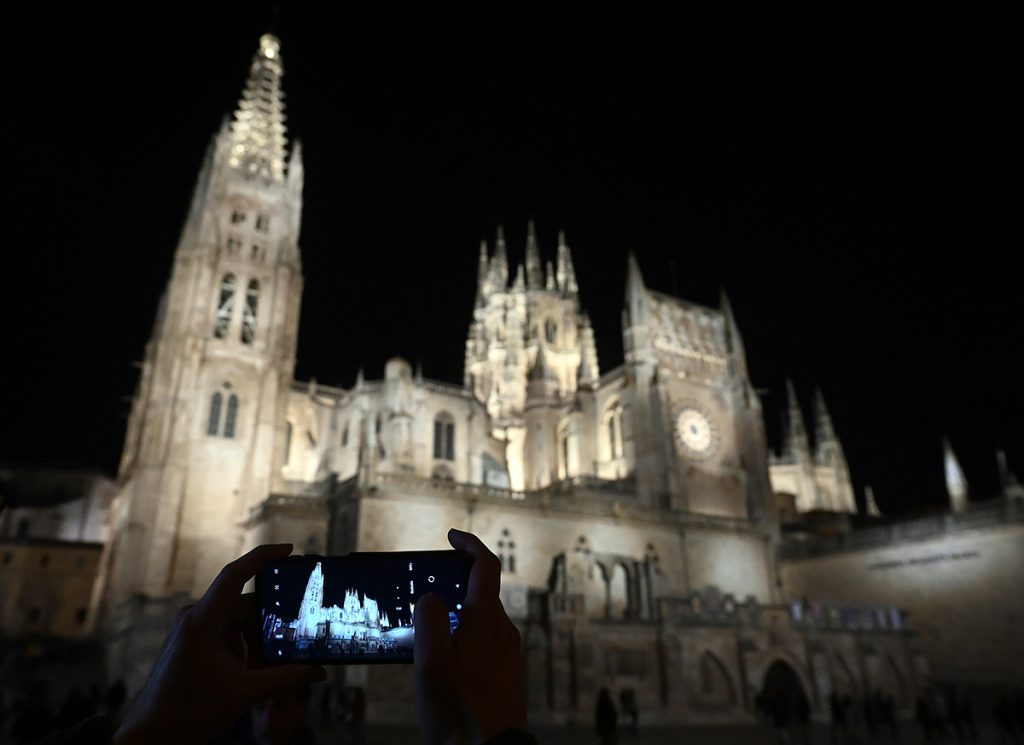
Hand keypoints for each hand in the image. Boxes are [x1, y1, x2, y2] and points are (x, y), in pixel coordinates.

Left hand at [113, 544, 326, 743]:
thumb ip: (286, 679)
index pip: (234, 575)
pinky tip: (262, 667)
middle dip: (274, 620)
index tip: (288, 549)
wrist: (151, 736)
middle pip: (246, 606)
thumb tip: (319, 671)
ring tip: (281, 659)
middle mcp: (196, 619)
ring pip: (241, 623)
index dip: (262, 557)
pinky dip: (249, 648)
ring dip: (261, 639)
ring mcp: (195, 630)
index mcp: (202, 622)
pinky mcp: (197, 643)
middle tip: (302, 628)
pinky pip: (231, 635)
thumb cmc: (187, 714)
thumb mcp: (244, 694)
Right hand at [414, 528, 526, 744]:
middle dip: (456, 584)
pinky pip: (486, 641)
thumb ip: (429, 619)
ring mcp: (509, 652)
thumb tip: (432, 597)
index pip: (485, 566)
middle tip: (428, 589)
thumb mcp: (430, 661)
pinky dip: (466, 636)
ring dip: (459, 613)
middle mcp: (504, 631)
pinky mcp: (507, 673)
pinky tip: (446, 659)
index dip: (469, 544)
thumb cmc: (458, 711)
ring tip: (428, 630)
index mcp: (486, 620)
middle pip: (482, 592)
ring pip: (483, 619)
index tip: (452, 537)